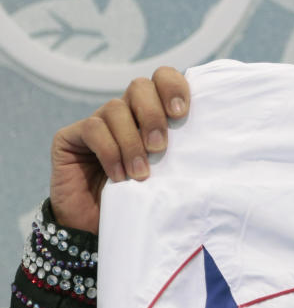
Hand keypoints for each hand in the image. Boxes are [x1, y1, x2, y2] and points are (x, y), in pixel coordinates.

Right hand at [49, 67, 189, 233]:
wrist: (96, 229)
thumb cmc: (140, 199)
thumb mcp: (167, 173)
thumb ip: (181, 152)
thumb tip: (208, 142)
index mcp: (151, 113)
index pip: (162, 79)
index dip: (173, 86)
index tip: (182, 113)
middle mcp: (124, 112)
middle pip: (139, 86)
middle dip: (152, 114)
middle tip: (160, 147)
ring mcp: (96, 122)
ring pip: (116, 108)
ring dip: (131, 142)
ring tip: (140, 173)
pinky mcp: (70, 136)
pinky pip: (93, 128)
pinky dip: (111, 152)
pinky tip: (119, 175)